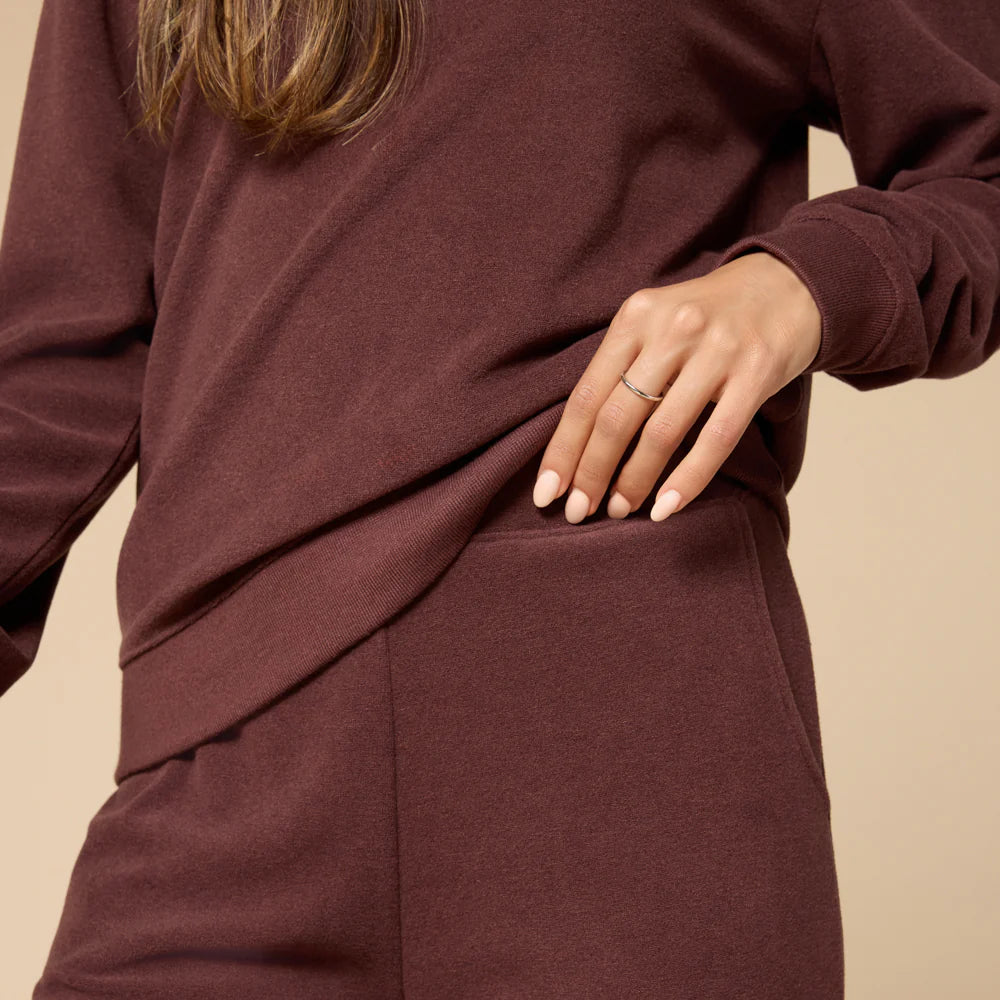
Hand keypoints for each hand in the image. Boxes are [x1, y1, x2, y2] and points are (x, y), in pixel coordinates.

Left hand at [532, 251, 821, 521]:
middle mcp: (672, 329)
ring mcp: (717, 350)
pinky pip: (716, 439)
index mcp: (635, 317)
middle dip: (591, 473)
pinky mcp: (757, 372)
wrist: (788, 284)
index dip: (563, 450)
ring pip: (661, 432)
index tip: (546, 493)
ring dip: (634, 481)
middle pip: (616, 417)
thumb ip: (621, 368)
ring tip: (618, 510)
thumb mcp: (656, 324)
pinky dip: (687, 480)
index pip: (586, 396)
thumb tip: (577, 446)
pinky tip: (666, 508)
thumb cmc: (708, 318)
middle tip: (577, 511)